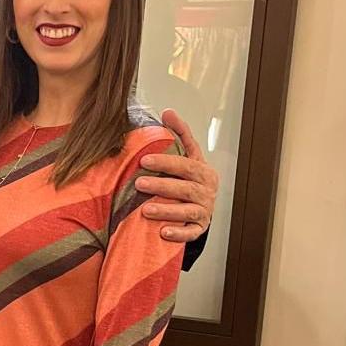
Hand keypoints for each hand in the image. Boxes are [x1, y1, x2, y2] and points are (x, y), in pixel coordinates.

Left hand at [135, 108, 218, 242]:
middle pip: (185, 188)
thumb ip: (180, 134)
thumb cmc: (189, 178)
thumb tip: (167, 111)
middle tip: (138, 183)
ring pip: (187, 211)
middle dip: (161, 185)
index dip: (166, 161)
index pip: (186, 164)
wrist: (200, 207)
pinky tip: (163, 232)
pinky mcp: (199, 228)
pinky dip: (178, 233)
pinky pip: (191, 233)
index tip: (144, 159)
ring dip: (166, 210)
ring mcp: (204, 211)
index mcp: (204, 172)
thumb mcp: (187, 156)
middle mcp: (207, 191)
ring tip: (145, 210)